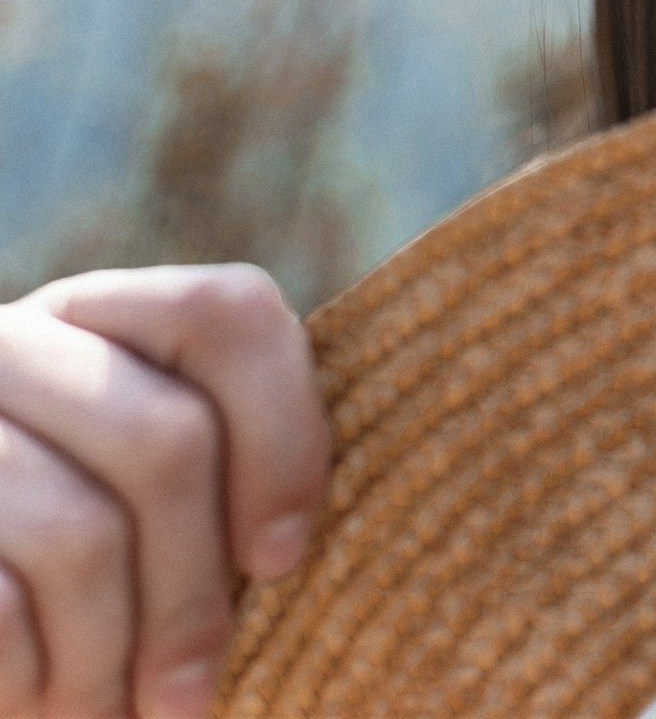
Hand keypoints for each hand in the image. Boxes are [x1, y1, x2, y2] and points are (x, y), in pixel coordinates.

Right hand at [0, 265, 329, 718]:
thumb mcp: (150, 497)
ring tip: (121, 712)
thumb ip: (223, 466)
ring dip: (116, 652)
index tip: (281, 560)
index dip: (283, 437)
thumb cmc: (78, 573)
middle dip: (195, 590)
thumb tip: (289, 545)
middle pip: (167, 439)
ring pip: (81, 534)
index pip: (226, 314)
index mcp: (97, 318)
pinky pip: (1, 603)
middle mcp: (14, 344)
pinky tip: (41, 696)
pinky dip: (35, 672)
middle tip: (192, 689)